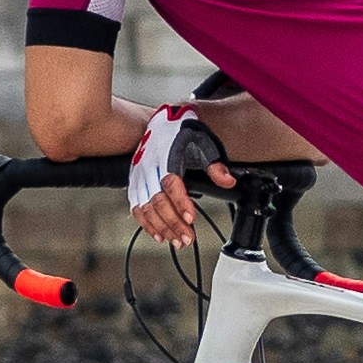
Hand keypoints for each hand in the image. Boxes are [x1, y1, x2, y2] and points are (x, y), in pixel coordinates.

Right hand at [125, 108, 233, 247]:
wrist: (163, 121)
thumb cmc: (184, 132)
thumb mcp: (204, 143)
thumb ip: (215, 164)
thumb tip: (228, 181)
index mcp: (166, 155)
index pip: (171, 182)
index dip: (180, 202)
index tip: (191, 219)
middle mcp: (149, 166)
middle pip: (157, 200)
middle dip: (172, 222)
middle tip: (187, 239)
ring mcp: (139, 174)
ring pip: (145, 207)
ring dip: (160, 227)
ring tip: (176, 241)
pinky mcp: (134, 181)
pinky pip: (136, 206)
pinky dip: (146, 223)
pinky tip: (159, 235)